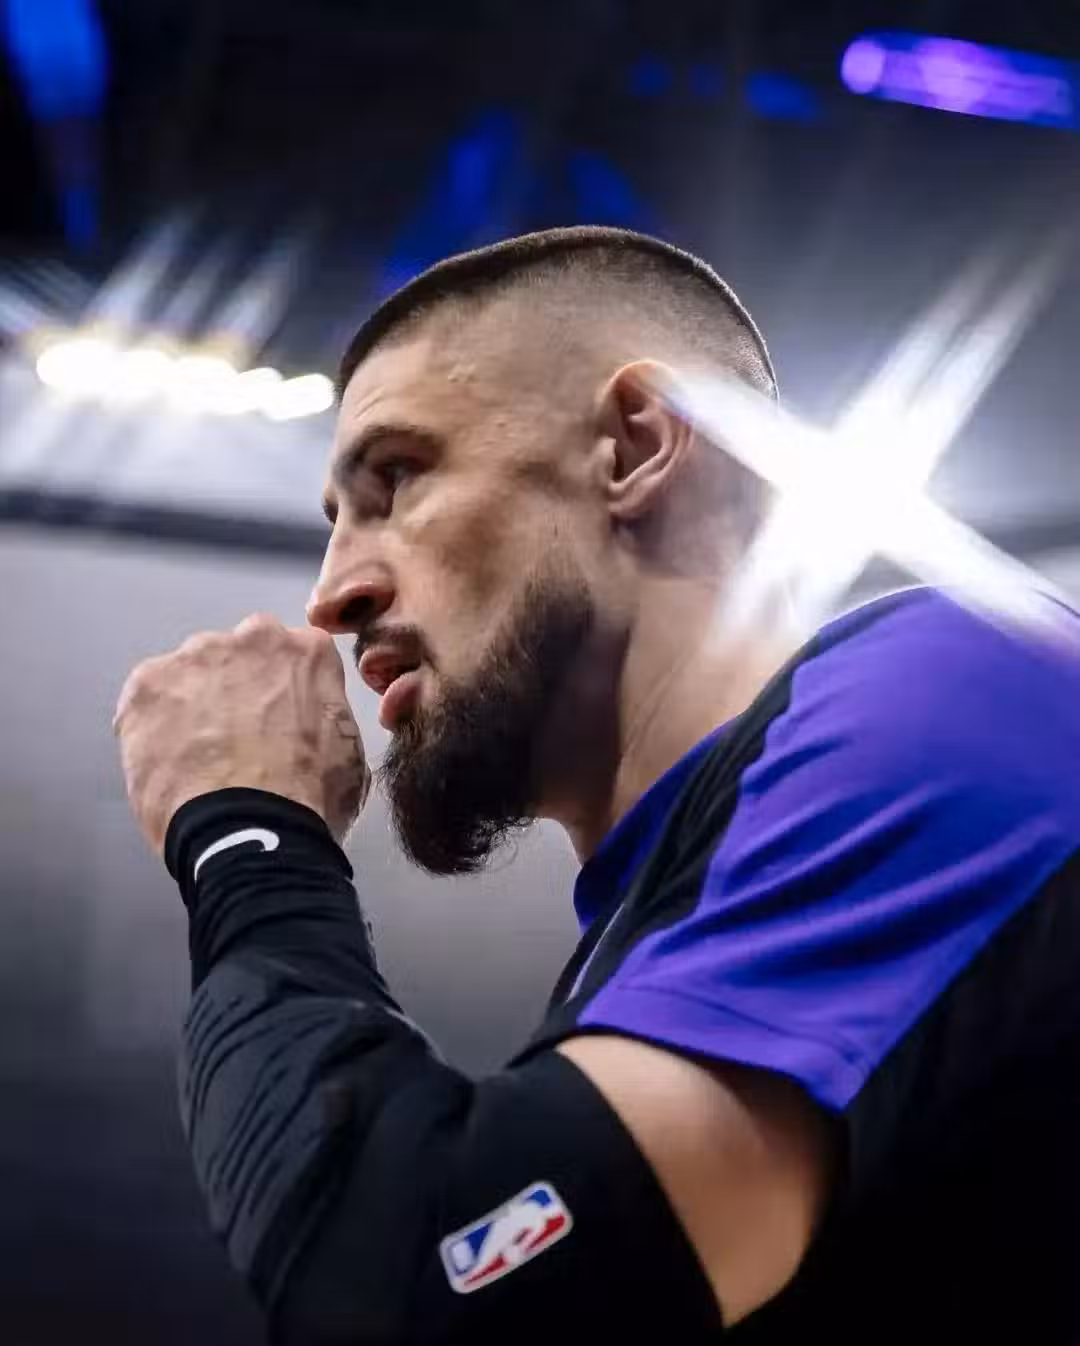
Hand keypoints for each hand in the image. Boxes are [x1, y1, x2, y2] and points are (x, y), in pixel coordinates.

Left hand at [115, 614, 369, 854]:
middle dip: (235, 689)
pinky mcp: (147, 683)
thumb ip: (324, 718)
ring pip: (189, 674)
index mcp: (306, 652)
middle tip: (236, 740)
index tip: (277, 721)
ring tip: (196, 759)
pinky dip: (152, 727)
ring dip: (191, 705)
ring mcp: (195, 657)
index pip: (292, 656)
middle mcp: (251, 637)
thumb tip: (311, 729)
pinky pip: (146, 700)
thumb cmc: (308, 800)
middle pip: (237, 655)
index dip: (281, 693)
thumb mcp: (348, 754)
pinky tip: (168, 765)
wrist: (252, 831)